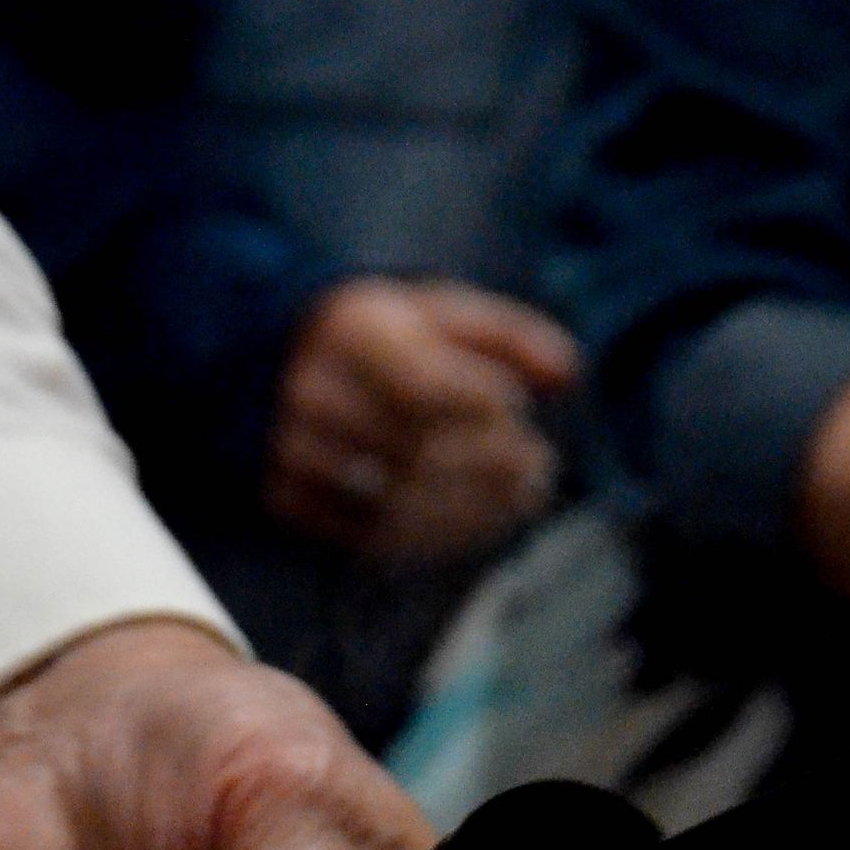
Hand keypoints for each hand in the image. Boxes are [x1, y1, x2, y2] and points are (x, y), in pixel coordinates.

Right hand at [266, 277, 578, 559]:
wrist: (280, 366)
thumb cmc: (384, 336)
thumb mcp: (441, 313)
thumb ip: (507, 337)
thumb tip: (568, 373)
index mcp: (349, 331)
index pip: (419, 386)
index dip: (476, 405)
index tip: (516, 407)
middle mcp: (310, 396)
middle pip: (413, 450)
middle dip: (488, 464)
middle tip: (538, 466)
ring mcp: (294, 455)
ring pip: (395, 502)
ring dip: (472, 508)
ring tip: (523, 497)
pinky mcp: (289, 501)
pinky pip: (373, 537)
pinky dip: (439, 535)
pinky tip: (483, 522)